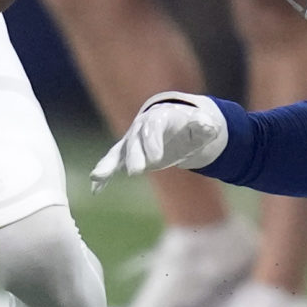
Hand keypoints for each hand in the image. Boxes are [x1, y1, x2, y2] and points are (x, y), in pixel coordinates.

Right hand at [90, 93, 226, 189]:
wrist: (175, 121)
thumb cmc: (190, 124)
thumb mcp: (201, 123)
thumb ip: (204, 126)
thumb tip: (211, 127)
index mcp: (159, 118)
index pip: (154, 128)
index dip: (153, 142)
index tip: (156, 160)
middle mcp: (141, 127)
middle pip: (135, 141)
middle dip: (134, 156)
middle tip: (135, 172)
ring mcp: (132, 140)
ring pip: (118, 152)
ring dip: (108, 165)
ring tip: (97, 177)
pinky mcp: (128, 153)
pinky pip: (113, 163)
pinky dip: (105, 174)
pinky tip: (96, 189)